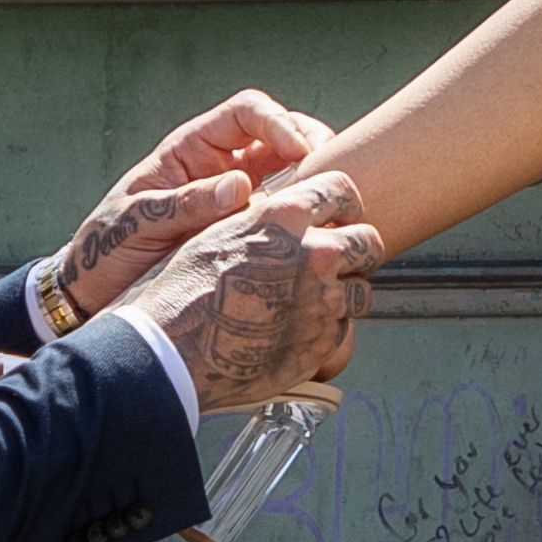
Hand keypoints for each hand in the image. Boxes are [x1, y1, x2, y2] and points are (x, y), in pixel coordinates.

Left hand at [54, 88, 332, 330]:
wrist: (98, 292)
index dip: (278, 122)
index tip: (298, 151)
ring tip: (335, 209)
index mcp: (192, 149)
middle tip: (332, 177)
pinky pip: (287, 216)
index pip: (247, 112)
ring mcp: (239, 200)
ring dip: (318, 185)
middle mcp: (222, 167)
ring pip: (294, 175)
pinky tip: (321, 237)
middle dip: (313, 147)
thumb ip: (184, 204)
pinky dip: (309, 220)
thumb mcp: (136, 223)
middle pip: (283, 136)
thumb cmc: (108, 248)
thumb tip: (240, 188)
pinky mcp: (248, 232)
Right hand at [124, 169, 381, 415]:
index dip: (345, 203)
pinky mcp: (322, 342)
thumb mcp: (218, 232)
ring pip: (362, 291)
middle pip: (369, 241)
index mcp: (285, 216)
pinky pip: (343, 331)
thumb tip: (287, 218)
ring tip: (315, 303)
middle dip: (358, 250)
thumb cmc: (182, 291)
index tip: (341, 215)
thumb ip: (265, 222)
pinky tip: (297, 333)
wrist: (172, 350)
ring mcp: (323, 301)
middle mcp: (314, 253)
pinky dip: (327, 332)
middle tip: (340, 262)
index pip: (344, 191)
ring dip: (345, 295)